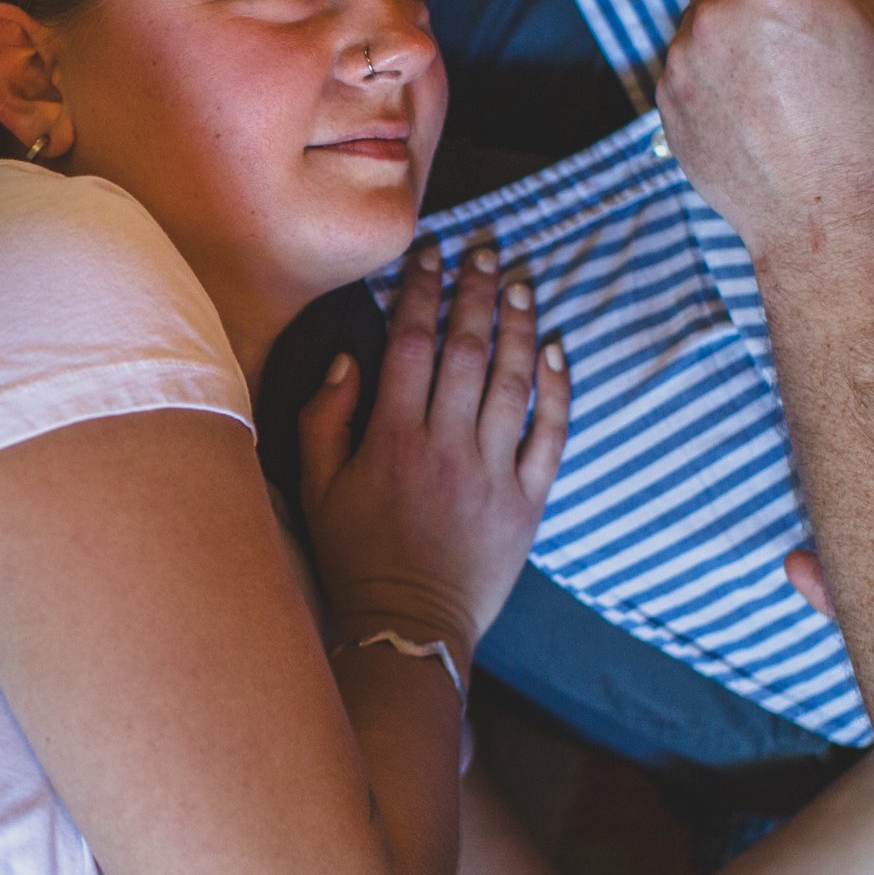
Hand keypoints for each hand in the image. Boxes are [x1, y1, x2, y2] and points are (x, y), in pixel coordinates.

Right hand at [299, 246, 569, 656]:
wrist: (409, 626)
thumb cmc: (356, 556)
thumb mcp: (315, 489)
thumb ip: (323, 419)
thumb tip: (348, 359)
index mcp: (391, 439)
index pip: (412, 344)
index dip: (423, 291)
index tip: (431, 253)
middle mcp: (447, 447)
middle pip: (467, 349)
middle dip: (476, 291)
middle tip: (485, 248)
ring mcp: (494, 473)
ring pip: (513, 380)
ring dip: (517, 324)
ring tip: (519, 280)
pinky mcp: (529, 500)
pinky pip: (551, 432)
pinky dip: (558, 386)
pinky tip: (556, 346)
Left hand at [658, 0, 873, 270]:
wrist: (821, 211)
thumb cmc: (865, 116)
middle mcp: (717, 13)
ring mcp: (683, 59)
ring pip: (698, 10)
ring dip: (728, 18)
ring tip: (776, 69)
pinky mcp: (664, 100)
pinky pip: (685, 58)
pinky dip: (711, 63)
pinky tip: (753, 98)